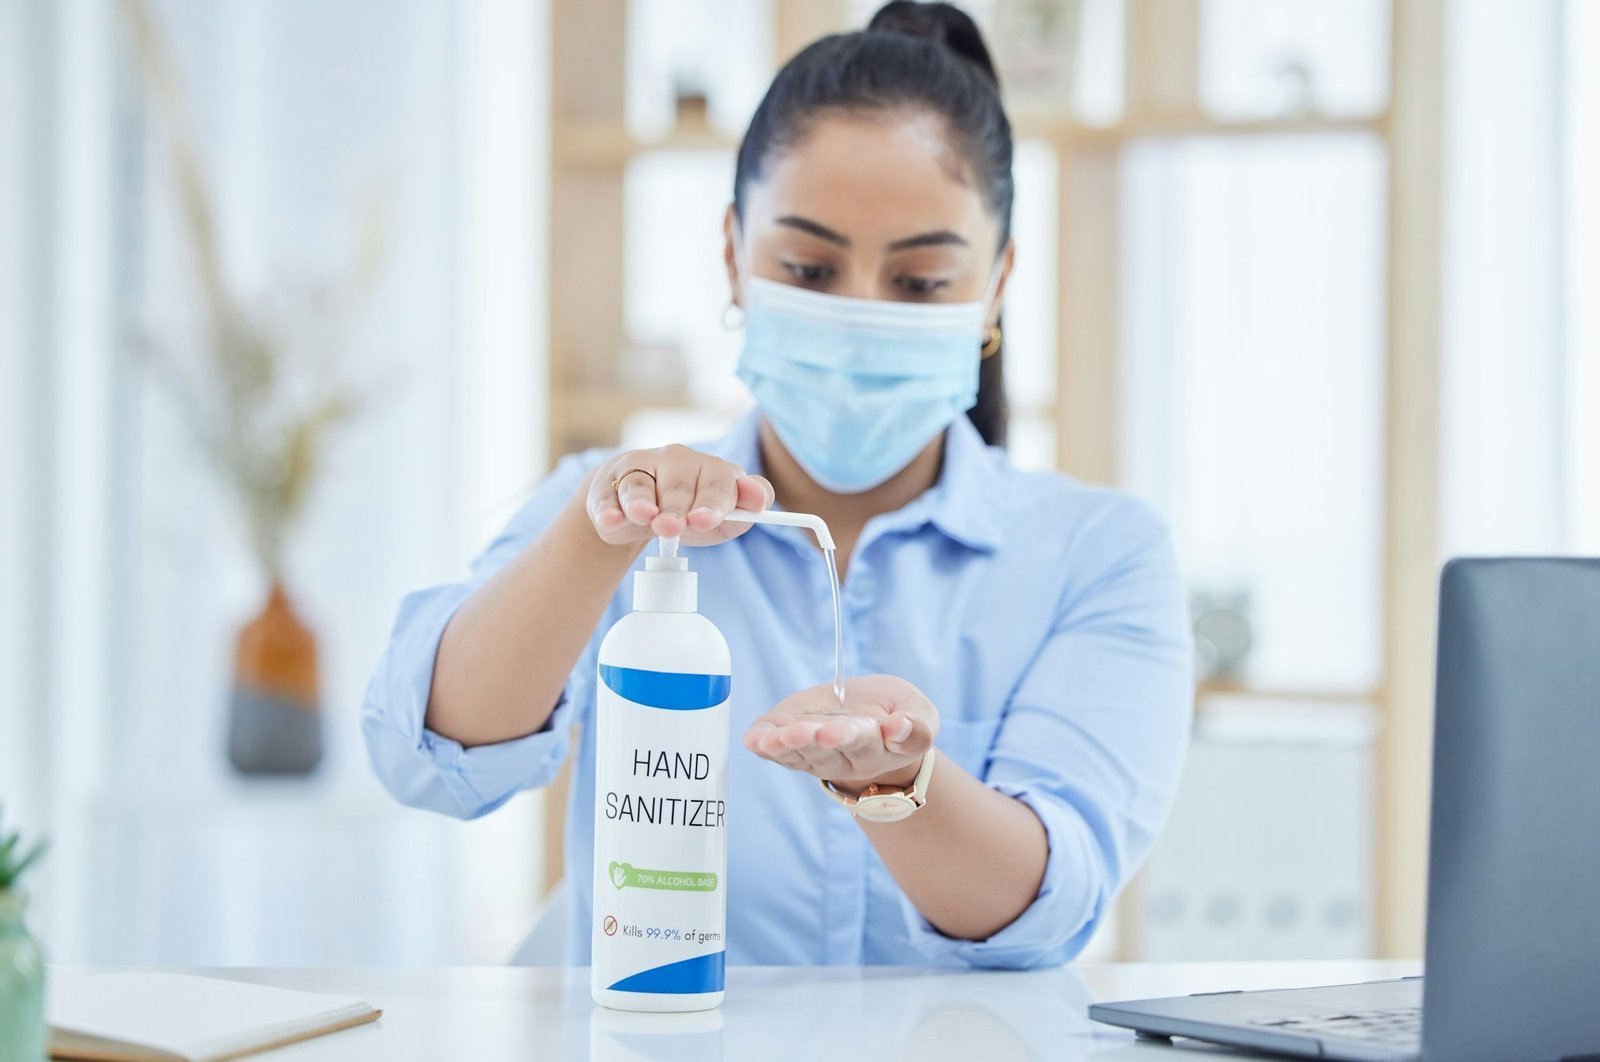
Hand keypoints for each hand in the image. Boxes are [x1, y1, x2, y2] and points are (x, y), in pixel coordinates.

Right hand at [586, 444, 774, 546]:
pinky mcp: (608, 484)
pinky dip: (608, 509)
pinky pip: (607, 495)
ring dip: (641, 502)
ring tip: (644, 516)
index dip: (712, 501)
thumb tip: (760, 501)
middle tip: (673, 527)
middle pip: (676, 485)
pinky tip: (611, 520)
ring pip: (639, 484)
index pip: (717, 481)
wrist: (640, 509)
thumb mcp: (723, 517)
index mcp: (710, 468)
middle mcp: (675, 461)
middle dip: (675, 508)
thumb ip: (748, 509)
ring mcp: (640, 469)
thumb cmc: (690, 511)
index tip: (706, 520)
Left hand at [742, 675, 937, 788]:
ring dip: (784, 744)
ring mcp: (811, 753)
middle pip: (824, 749)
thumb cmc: (895, 714)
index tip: (843, 729)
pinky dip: (762, 744)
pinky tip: (753, 740)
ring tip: (774, 739)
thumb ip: (918, 727)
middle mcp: (840, 755)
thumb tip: (900, 727)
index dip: (852, 735)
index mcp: (875, 748)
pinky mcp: (787, 743)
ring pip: (796, 752)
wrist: (868, 720)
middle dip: (812, 739)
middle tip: (804, 732)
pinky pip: (773, 750)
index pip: (863, 742)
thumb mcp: (920, 713)